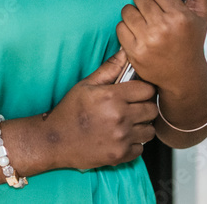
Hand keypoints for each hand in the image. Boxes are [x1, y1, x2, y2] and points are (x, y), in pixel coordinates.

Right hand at [43, 50, 157, 170]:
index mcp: (112, 97)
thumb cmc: (69, 111)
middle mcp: (120, 117)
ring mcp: (121, 138)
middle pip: (152, 109)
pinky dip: (134, 144)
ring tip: (127, 123)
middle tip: (132, 107)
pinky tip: (121, 138)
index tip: (136, 92)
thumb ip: (109, 68)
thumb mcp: (86, 85)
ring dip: (142, 126)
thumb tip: (125, 52)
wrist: (54, 141)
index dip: (143, 89)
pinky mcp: (120, 155)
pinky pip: (141, 148)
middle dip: (144, 107)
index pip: (148, 89)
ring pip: (150, 130)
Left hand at [115, 0, 206, 92]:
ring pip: (127, 10)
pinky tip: (139, 34)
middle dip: (145, 1)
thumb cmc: (191, 43)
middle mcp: (163, 28)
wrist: (183, 77)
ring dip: (134, 14)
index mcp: (180, 17)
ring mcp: (147, 41)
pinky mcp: (134, 53)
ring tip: (145, 22)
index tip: (161, 0)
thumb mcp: (200, 14)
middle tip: (153, 12)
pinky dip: (126, 29)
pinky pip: (120, 27)